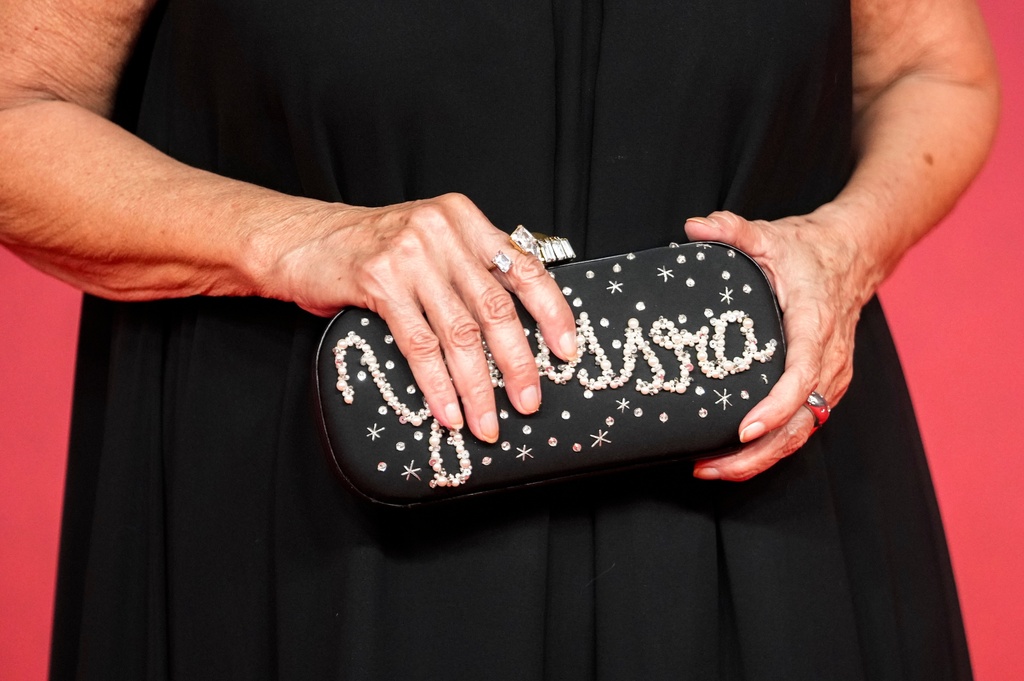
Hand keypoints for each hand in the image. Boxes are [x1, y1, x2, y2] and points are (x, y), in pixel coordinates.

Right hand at [261, 193, 578, 442]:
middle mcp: (442, 232)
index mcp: (465, 220)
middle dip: (517, 364)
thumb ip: (469, 270)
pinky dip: (437, 385)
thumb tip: (518, 332)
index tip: (567, 351)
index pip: (525, 268)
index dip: (552, 313)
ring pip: (459, 333)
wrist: (301, 240)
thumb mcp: (430, 243)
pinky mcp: (378, 282)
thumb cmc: (371, 249)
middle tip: (529, 402)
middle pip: (496, 308)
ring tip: (487, 423)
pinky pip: (419, 345)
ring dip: (477, 387)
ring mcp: (409, 255)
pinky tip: (449, 412)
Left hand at [683, 210, 874, 480]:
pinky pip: (802, 426)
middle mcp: (829, 358)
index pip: (800, 375)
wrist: (854, 254)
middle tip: (709, 466)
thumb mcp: (769, 234)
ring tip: (711, 468)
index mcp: (815, 323)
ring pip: (802, 432)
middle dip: (756, 453)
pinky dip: (772, 446)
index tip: (744, 428)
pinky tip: (734, 454)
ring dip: (760, 458)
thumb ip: (733, 230)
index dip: (775, 407)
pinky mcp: (825, 385)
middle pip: (800, 423)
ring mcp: (831, 376)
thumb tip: (695, 227)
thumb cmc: (808, 249)